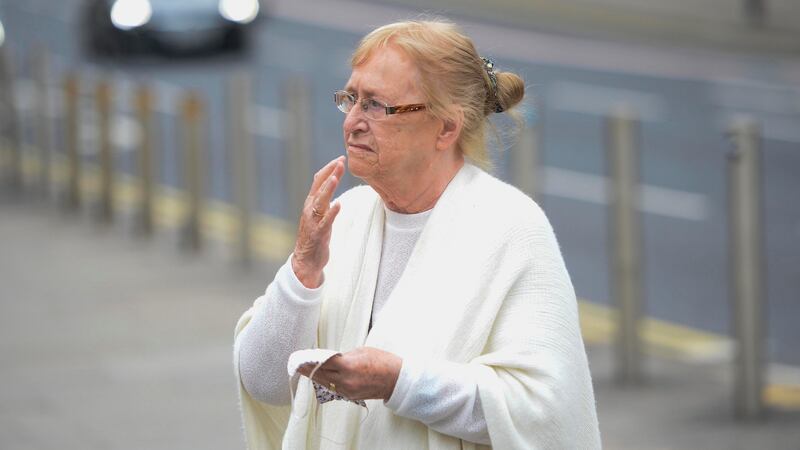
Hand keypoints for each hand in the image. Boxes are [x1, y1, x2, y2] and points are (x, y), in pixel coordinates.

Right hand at [292, 156, 345, 287]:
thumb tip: (332, 184)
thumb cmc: (315, 236)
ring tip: (336, 177)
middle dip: (331, 173)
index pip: (318, 180)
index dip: (329, 168)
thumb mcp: (320, 214)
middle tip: (341, 161)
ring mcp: (312, 221)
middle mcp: (309, 209)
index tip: (341, 158)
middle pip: (319, 187)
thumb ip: (324, 200)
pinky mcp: (317, 234)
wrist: (305, 261)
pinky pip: (325, 222)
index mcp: (310, 203)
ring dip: (328, 189)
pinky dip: (331, 213)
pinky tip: (338, 204)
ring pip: (320, 201)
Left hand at [297, 347, 401, 400]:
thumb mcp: (361, 351)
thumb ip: (344, 356)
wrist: (396, 380)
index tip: (301, 356)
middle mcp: (345, 380)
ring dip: (315, 376)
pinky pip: (333, 388)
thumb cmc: (383, 362)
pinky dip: (326, 381)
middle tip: (297, 363)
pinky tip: (320, 376)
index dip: (310, 359)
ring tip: (305, 369)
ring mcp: (347, 390)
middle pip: (320, 374)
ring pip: (325, 383)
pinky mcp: (350, 396)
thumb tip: (331, 359)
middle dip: (308, 368)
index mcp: (348, 366)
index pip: (323, 362)